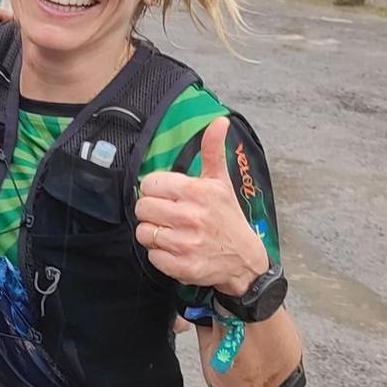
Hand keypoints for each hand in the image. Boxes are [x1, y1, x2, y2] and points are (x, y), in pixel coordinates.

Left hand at [134, 118, 270, 295]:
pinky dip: (160, 254)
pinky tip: (175, 248)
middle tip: (166, 214)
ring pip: (144, 232)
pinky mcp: (182, 266)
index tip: (165, 195)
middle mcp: (190, 217)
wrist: (244, 259)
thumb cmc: (228, 217)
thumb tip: (220, 120)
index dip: (154, 190)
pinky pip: (152, 256)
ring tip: (170, 231)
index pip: (149, 185)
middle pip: (142, 208)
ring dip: (153, 233)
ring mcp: (186, 244)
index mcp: (196, 192)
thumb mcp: (221, 181)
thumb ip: (213, 150)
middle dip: (151, 211)